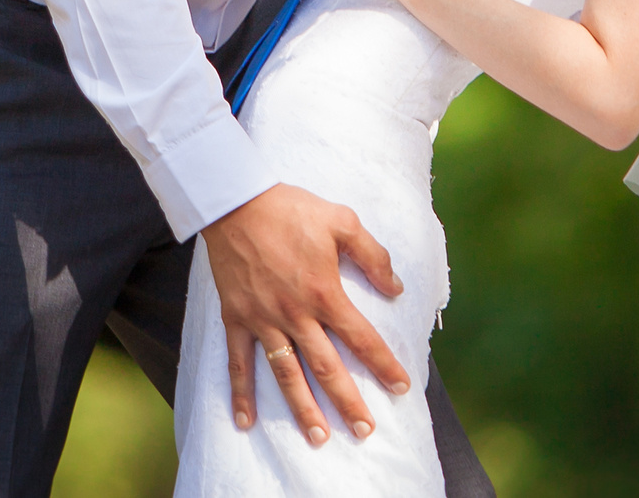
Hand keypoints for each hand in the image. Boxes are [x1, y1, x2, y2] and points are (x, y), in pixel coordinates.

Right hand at [205, 183, 408, 445]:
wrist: (236, 202)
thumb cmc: (292, 209)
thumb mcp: (343, 221)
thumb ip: (373, 256)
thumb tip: (396, 288)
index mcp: (325, 292)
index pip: (362, 338)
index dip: (384, 364)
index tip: (401, 387)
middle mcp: (296, 314)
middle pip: (327, 367)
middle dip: (349, 402)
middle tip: (365, 430)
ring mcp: (264, 320)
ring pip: (288, 374)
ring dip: (303, 408)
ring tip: (319, 437)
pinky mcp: (236, 318)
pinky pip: (239, 363)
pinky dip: (241, 393)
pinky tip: (246, 422)